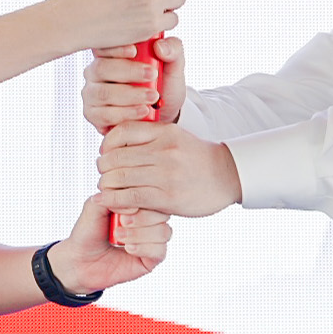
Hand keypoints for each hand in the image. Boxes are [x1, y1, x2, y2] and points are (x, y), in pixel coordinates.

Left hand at [47, 193, 168, 294]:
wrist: (79, 260)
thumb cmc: (87, 232)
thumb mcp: (94, 206)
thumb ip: (111, 196)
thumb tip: (134, 204)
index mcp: (138, 204)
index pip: (153, 195)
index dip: (141, 200)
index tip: (121, 209)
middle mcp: (148, 221)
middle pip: (163, 213)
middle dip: (142, 218)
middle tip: (122, 223)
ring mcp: (152, 240)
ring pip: (164, 232)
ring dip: (139, 234)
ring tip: (119, 237)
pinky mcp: (151, 259)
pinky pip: (160, 251)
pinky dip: (143, 248)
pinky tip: (128, 249)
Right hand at [82, 37, 183, 129]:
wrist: (164, 114)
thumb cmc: (163, 84)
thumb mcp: (173, 66)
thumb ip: (172, 50)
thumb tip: (159, 46)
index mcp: (110, 54)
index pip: (104, 45)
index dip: (116, 48)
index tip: (135, 51)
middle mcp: (96, 72)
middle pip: (101, 68)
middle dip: (128, 72)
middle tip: (152, 75)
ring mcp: (92, 94)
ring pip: (103, 93)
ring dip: (130, 95)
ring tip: (153, 96)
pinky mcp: (94, 115)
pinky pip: (104, 115)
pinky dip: (126, 113)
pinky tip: (143, 111)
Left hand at [97, 120, 242, 217]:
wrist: (229, 176)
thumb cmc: (197, 159)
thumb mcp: (175, 137)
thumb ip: (150, 139)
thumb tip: (118, 146)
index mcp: (164, 131)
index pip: (122, 132)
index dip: (107, 145)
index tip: (105, 154)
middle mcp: (164, 150)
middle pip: (117, 157)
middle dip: (103, 168)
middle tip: (103, 175)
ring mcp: (166, 173)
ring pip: (120, 178)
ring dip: (106, 186)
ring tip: (105, 190)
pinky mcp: (168, 196)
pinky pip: (131, 197)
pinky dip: (114, 200)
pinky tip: (110, 202)